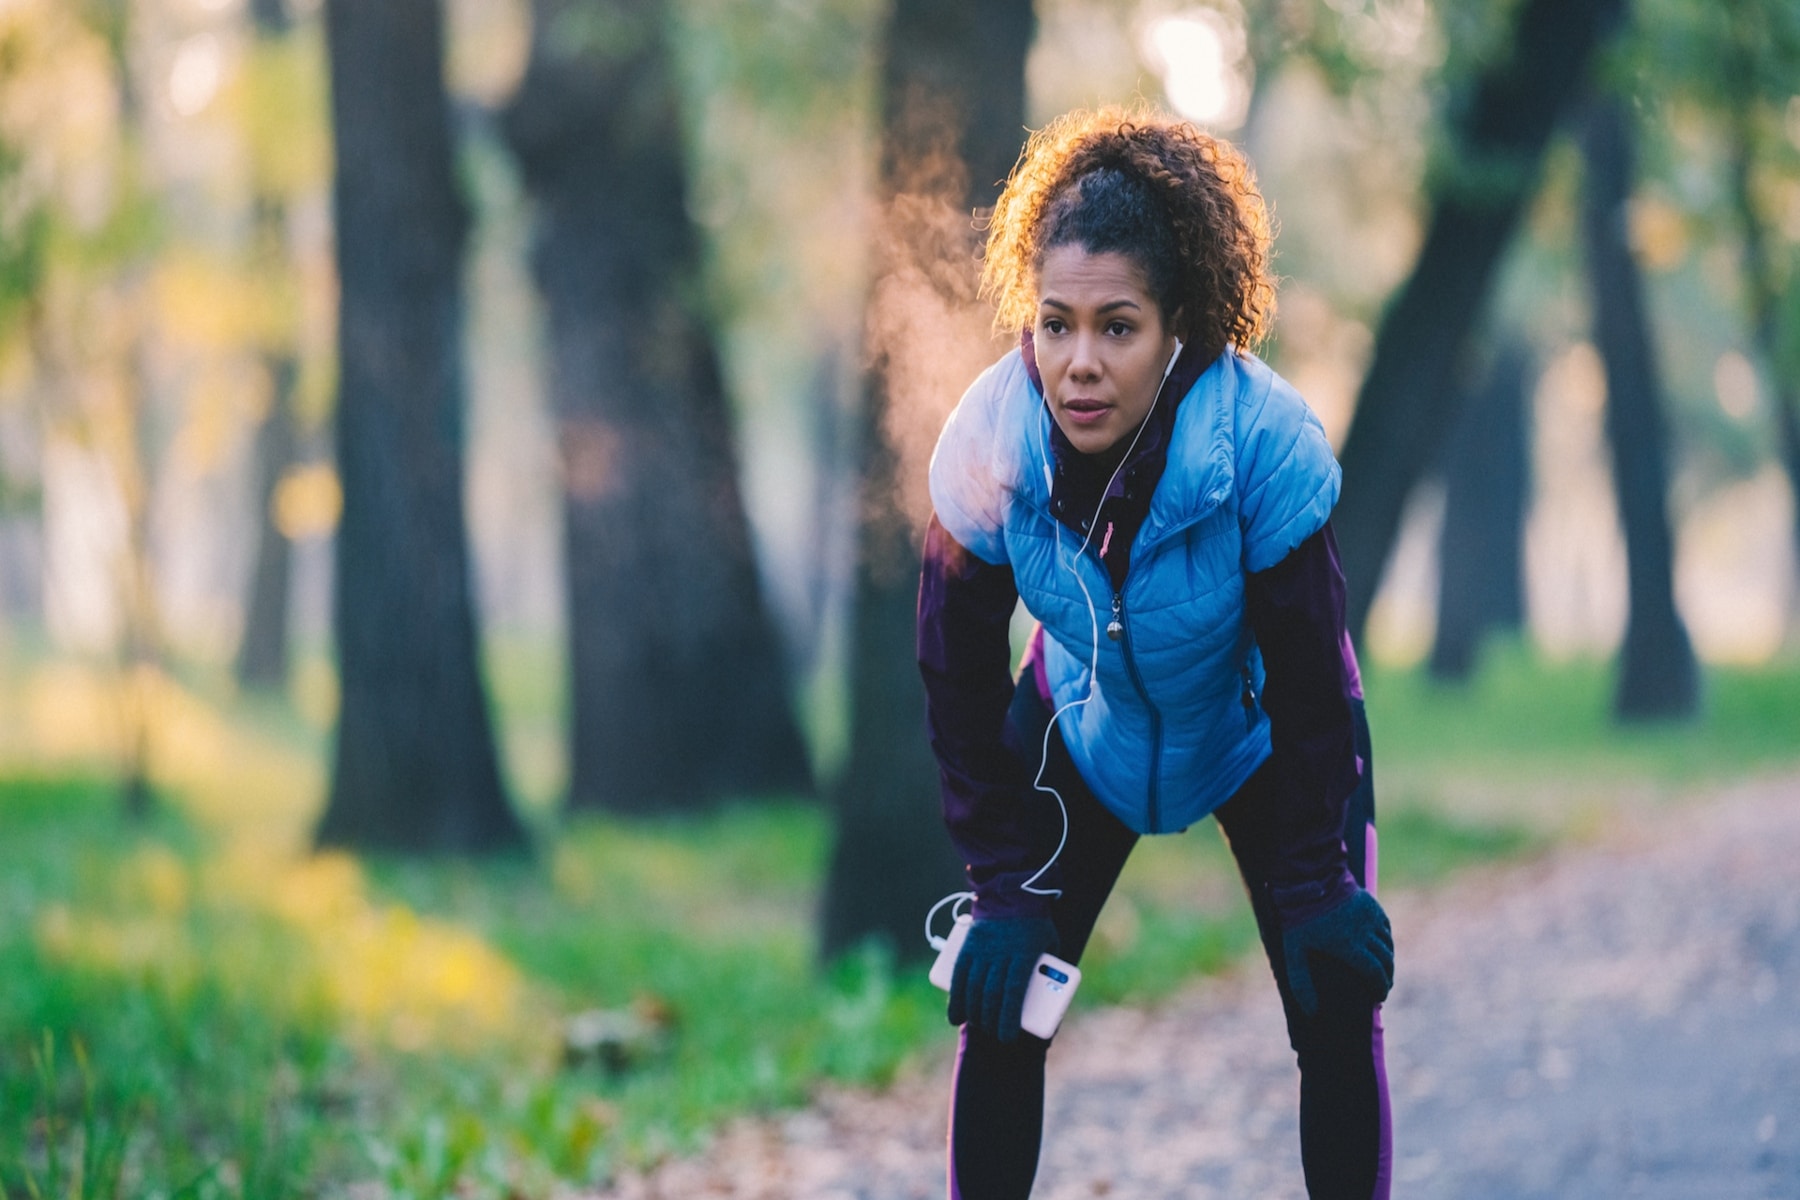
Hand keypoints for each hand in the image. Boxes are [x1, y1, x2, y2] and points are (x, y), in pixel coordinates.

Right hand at [947, 916, 1059, 1042]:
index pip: (1013, 992)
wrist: (1011, 893)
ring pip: (973, 987)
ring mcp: (982, 950)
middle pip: (991, 994)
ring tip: (977, 1026)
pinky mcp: (968, 947)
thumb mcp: (1050, 943)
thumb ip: (1049, 969)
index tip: (1007, 1037)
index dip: (1007, 1018)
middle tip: (994, 1034)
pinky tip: (956, 1016)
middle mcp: (1000, 953)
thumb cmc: (1036, 923)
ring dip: (973, 1012)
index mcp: (1023, 954)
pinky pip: (959, 976)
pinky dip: (956, 998)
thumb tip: (1048, 999)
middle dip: (990, 1021)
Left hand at [1280, 888, 1392, 1016]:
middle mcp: (1365, 932)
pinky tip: (1381, 947)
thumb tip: (1312, 1012)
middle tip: (1382, 987)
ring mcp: (1370, 916)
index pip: (1374, 973)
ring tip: (1382, 970)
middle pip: (1385, 960)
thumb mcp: (1293, 951)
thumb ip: (1301, 982)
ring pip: (1388, 944)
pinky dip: (1386, 940)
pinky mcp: (1371, 904)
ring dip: (1388, 959)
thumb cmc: (1298, 917)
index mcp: (1349, 945)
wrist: (1308, 879)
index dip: (1380, 987)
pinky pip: (1385, 927)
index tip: (1380, 997)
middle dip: (1387, 977)